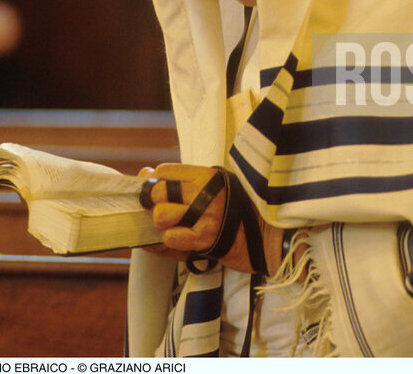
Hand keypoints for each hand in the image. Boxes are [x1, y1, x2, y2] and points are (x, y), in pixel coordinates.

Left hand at [140, 163, 278, 274]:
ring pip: (161, 215)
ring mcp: (204, 216)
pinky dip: (169, 241)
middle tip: (165, 210)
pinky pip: (171, 238)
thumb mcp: (216, 187)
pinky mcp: (204, 239)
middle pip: (158, 192)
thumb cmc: (238, 210)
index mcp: (207, 176)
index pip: (165, 171)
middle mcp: (205, 193)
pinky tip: (180, 239)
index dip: (154, 181)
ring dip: (163, 224)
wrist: (267, 237)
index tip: (158, 191)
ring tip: (176, 226)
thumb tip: (146, 172)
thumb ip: (183, 180)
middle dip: (155, 203)